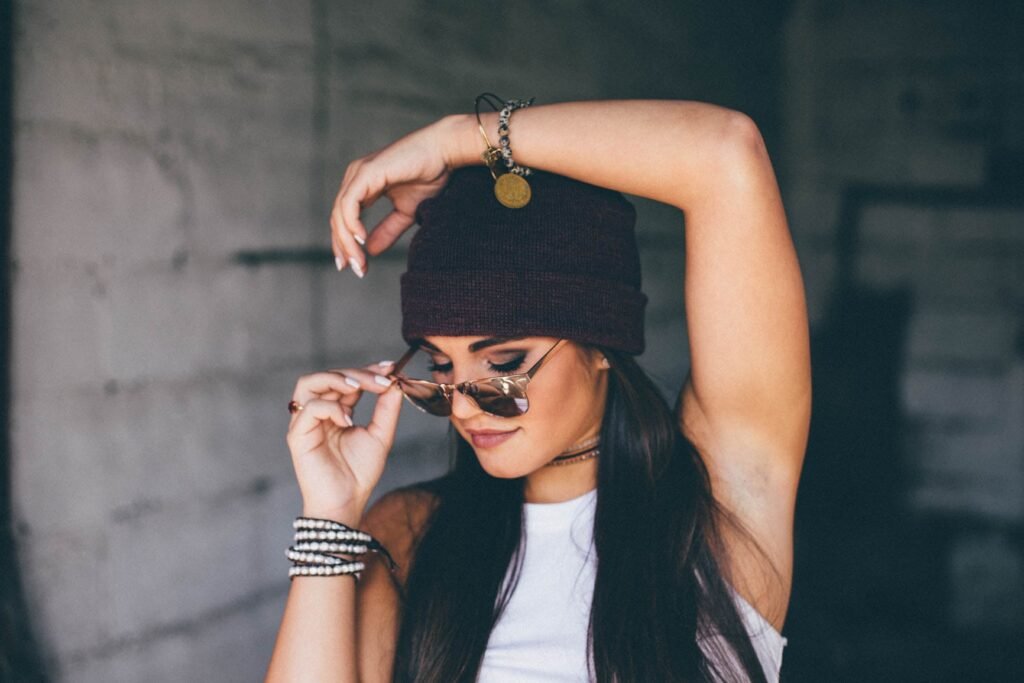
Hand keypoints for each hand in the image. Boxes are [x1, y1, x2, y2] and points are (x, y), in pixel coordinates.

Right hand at [285, 361, 403, 522]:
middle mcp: (317, 413)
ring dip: (335, 379)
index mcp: (335, 412)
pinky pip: (309, 408)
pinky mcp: (297, 436)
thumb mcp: (380, 435)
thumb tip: (395, 382)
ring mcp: (305, 423)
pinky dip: (331, 407)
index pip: (347, 380)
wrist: (346, 503)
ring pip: (309, 383)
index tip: (390, 367)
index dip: (367, 370)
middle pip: (328, 376)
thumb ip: (386, 408)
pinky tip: (348, 420)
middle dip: (357, 373)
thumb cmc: (359, 473)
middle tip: (382, 379)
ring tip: (358, 387)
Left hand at [330, 115, 464, 277]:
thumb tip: (370, 250)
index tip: (353, 266)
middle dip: (344, 247)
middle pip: (338, 218)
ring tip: (359, 262)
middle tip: (356, 270)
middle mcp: (355, 178)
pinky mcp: (366, 173)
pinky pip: (350, 203)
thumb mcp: (406, 212)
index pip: (343, 219)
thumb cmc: (429, 176)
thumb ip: (387, 230)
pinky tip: (360, 240)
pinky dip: (351, 223)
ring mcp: (358, 174)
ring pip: (341, 213)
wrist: (444, 152)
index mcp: (361, 186)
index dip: (345, 244)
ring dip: (347, 241)